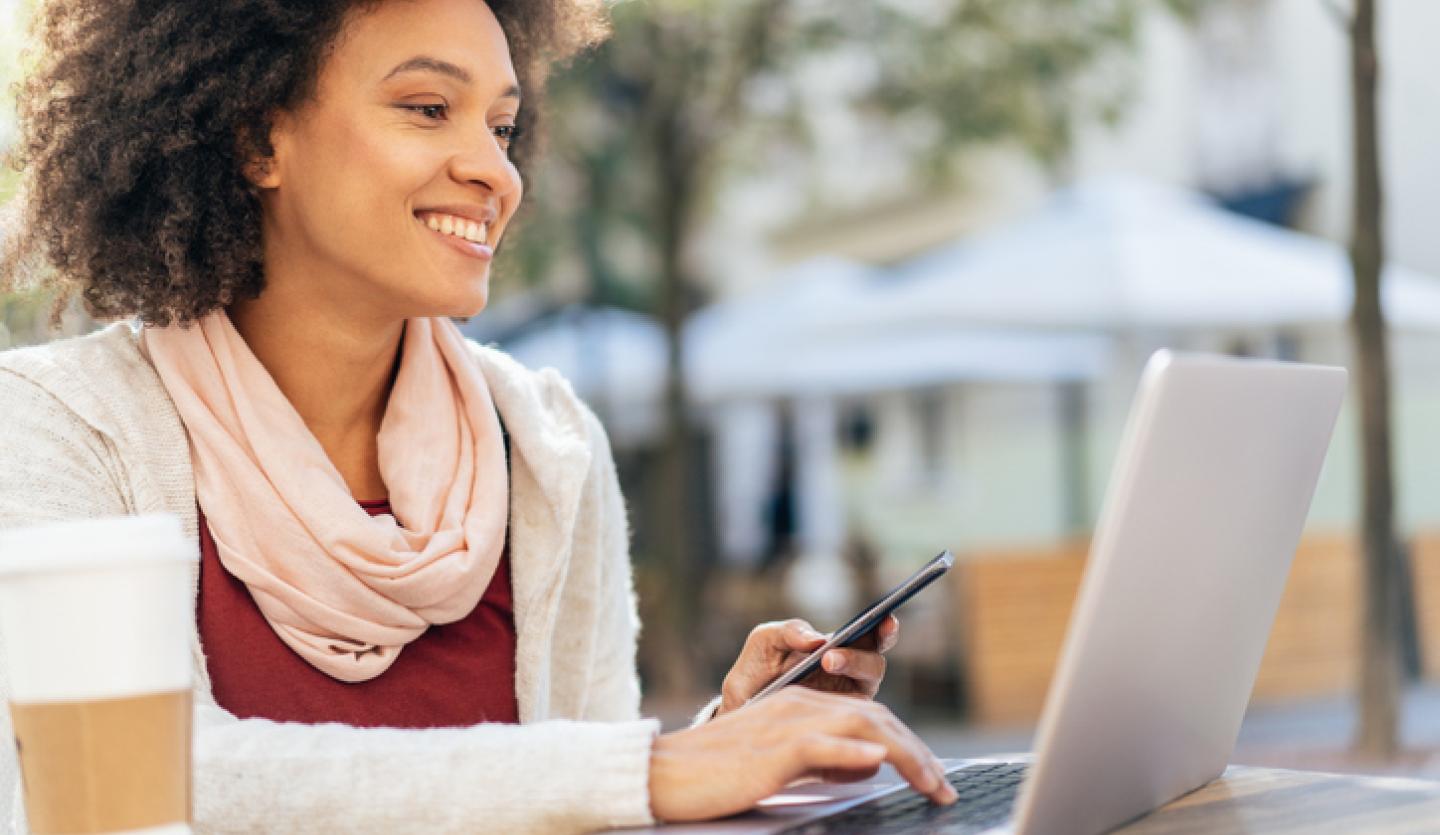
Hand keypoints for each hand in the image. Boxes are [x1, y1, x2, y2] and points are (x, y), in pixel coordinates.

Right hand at [649, 687, 956, 821]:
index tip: (933, 775)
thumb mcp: (780, 763)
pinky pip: (822, 745)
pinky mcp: (773, 750)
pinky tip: (879, 763)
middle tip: (945, 787)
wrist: (665, 772)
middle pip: (876, 719)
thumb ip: (821, 759)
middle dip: (919, 752)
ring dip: (905, 755)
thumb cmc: (717, 774)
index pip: (869, 717)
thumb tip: (866, 768)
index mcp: (800, 706)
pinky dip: (854, 753)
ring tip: (931, 783)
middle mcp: (799, 706)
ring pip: (862, 728)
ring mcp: (788, 725)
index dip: (907, 743)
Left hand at [716, 616, 899, 715]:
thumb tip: (816, 638)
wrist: (740, 713)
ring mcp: (847, 702)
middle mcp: (850, 675)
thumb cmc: (754, 674)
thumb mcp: (764, 643)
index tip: (885, 619)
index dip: (885, 629)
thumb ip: (788, 631)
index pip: (872, 636)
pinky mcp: (840, 728)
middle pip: (874, 664)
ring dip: (851, 674)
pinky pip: (853, 720)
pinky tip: (822, 705)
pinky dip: (843, 710)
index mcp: (839, 649)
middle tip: (830, 657)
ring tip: (825, 666)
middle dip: (858, 657)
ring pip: (867, 690)